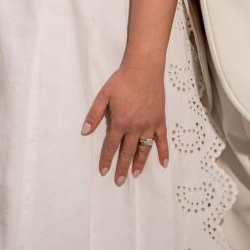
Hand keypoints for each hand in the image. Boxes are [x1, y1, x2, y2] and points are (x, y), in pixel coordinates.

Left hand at [81, 59, 168, 183]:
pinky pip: (162, 140)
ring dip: (140, 163)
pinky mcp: (160, 120)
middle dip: (122, 168)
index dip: (106, 159)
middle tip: (118, 181)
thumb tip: (84, 132)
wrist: (144, 68)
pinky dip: (164, 152)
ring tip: (135, 175)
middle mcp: (135, 128)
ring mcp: (149, 125)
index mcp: (120, 122)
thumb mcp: (104, 95)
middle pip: (127, 152)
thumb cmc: (122, 80)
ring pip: (144, 149)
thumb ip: (94, 115)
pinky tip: (164, 164)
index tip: (103, 171)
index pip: (111, 146)